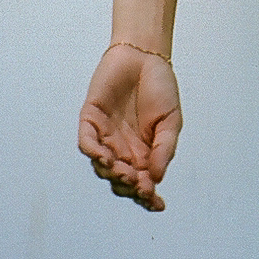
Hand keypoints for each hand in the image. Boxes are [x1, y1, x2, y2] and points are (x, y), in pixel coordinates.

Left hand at [78, 45, 181, 209]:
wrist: (145, 54)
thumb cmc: (159, 86)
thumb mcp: (171, 121)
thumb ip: (164, 149)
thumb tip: (157, 178)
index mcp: (143, 153)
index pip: (142, 183)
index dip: (147, 198)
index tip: (157, 204)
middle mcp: (122, 149)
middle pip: (120, 181)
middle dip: (130, 188)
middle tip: (141, 184)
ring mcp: (105, 136)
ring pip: (102, 168)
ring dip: (113, 175)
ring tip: (126, 173)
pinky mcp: (90, 120)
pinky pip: (87, 143)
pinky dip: (93, 154)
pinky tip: (106, 159)